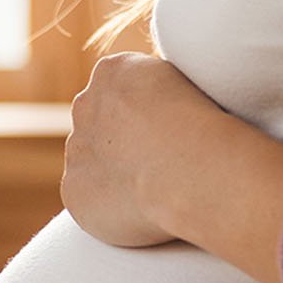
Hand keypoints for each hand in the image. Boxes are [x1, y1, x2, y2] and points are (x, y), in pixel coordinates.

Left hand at [64, 51, 225, 247]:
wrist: (192, 168)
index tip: (171, 134)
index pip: (123, 91)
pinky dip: (110, 208)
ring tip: (157, 189)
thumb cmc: (208, 127)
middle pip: (101, 125)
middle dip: (124, 143)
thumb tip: (168, 107)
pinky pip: (89, 199)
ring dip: (116, 175)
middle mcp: (85, 104)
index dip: (148, 115)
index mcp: (113, 71)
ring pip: (92, 162)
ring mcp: (76, 149)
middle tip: (161, 164)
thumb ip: (164, 91)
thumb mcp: (190, 84)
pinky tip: (141, 211)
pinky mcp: (73, 190)